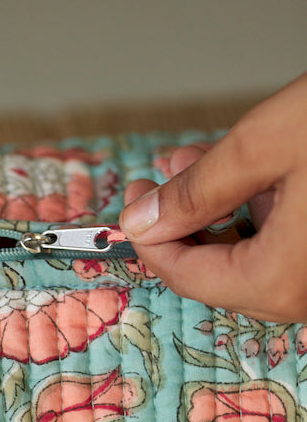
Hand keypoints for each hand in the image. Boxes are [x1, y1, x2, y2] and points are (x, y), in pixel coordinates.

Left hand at [119, 72, 306, 321]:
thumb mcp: (270, 142)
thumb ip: (199, 189)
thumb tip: (143, 220)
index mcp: (284, 279)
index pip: (185, 275)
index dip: (147, 235)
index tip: (131, 194)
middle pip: (219, 271)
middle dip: (184, 221)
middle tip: (160, 175)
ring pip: (256, 255)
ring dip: (221, 210)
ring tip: (200, 159)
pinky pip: (293, 246)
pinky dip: (265, 211)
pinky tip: (252, 171)